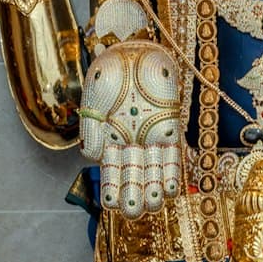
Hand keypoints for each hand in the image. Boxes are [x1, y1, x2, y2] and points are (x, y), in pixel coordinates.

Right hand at [79, 41, 183, 218]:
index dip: (111, 190)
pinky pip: (172, 155)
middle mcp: (130, 142)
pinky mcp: (170, 127)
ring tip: (154, 205)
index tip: (110, 206)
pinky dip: (172, 173)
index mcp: (108, 140)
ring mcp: (151, 136)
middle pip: (133, 177)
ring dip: (154, 190)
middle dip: (134, 196)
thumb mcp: (93, 99)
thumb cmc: (108, 72)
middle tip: (134, 213)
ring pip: (153, 171)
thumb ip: (90, 129)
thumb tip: (92, 158)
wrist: (132, 48)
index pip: (110, 173)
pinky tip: (171, 190)